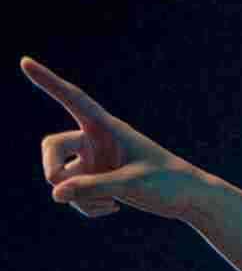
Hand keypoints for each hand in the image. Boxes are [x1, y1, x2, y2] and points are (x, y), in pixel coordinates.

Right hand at [24, 57, 205, 220]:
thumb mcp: (131, 184)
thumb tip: (55, 192)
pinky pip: (73, 194)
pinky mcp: (97, 180)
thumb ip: (93, 187)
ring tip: (109, 203)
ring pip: (61, 178)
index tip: (24, 61)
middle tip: (64, 190)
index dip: (47, 81)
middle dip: (51, 171)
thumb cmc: (169, 183)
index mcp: (108, 127)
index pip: (73, 98)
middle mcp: (96, 141)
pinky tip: (112, 209)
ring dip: (77, 197)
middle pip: (51, 147)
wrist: (189, 199)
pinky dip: (85, 206)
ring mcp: (94, 161)